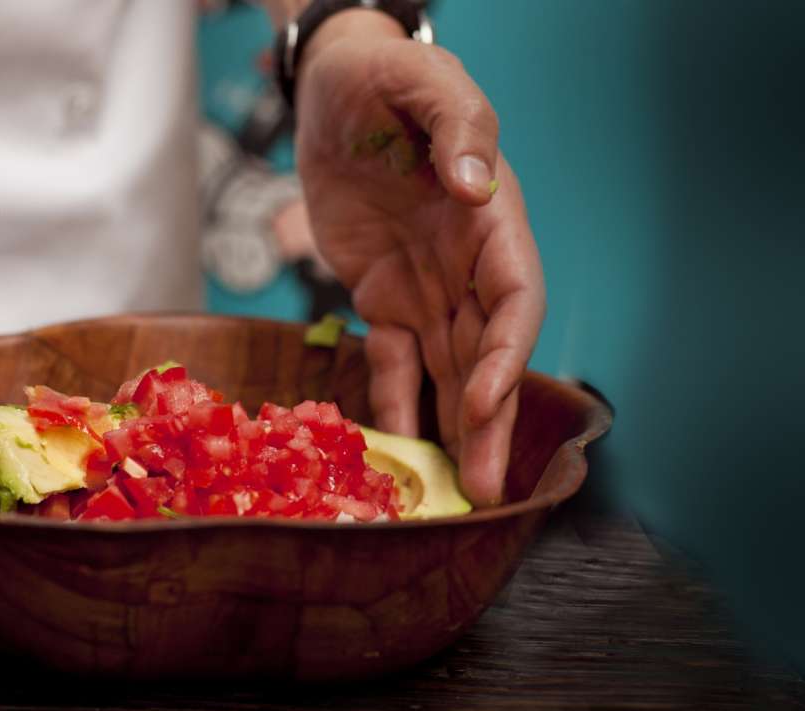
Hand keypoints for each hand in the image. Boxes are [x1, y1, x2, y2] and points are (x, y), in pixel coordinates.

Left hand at [293, 11, 544, 505]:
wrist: (332, 91)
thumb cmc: (384, 80)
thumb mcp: (424, 82)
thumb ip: (459, 127)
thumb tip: (476, 187)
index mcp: (490, 220)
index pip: (515, 300)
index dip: (508, 355)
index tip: (486, 400)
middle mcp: (466, 265)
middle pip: (487, 355)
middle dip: (490, 423)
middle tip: (489, 490)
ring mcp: (425, 288)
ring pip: (446, 372)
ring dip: (453, 432)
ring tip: (455, 492)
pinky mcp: (380, 298)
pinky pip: (390, 361)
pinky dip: (394, 403)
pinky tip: (396, 450)